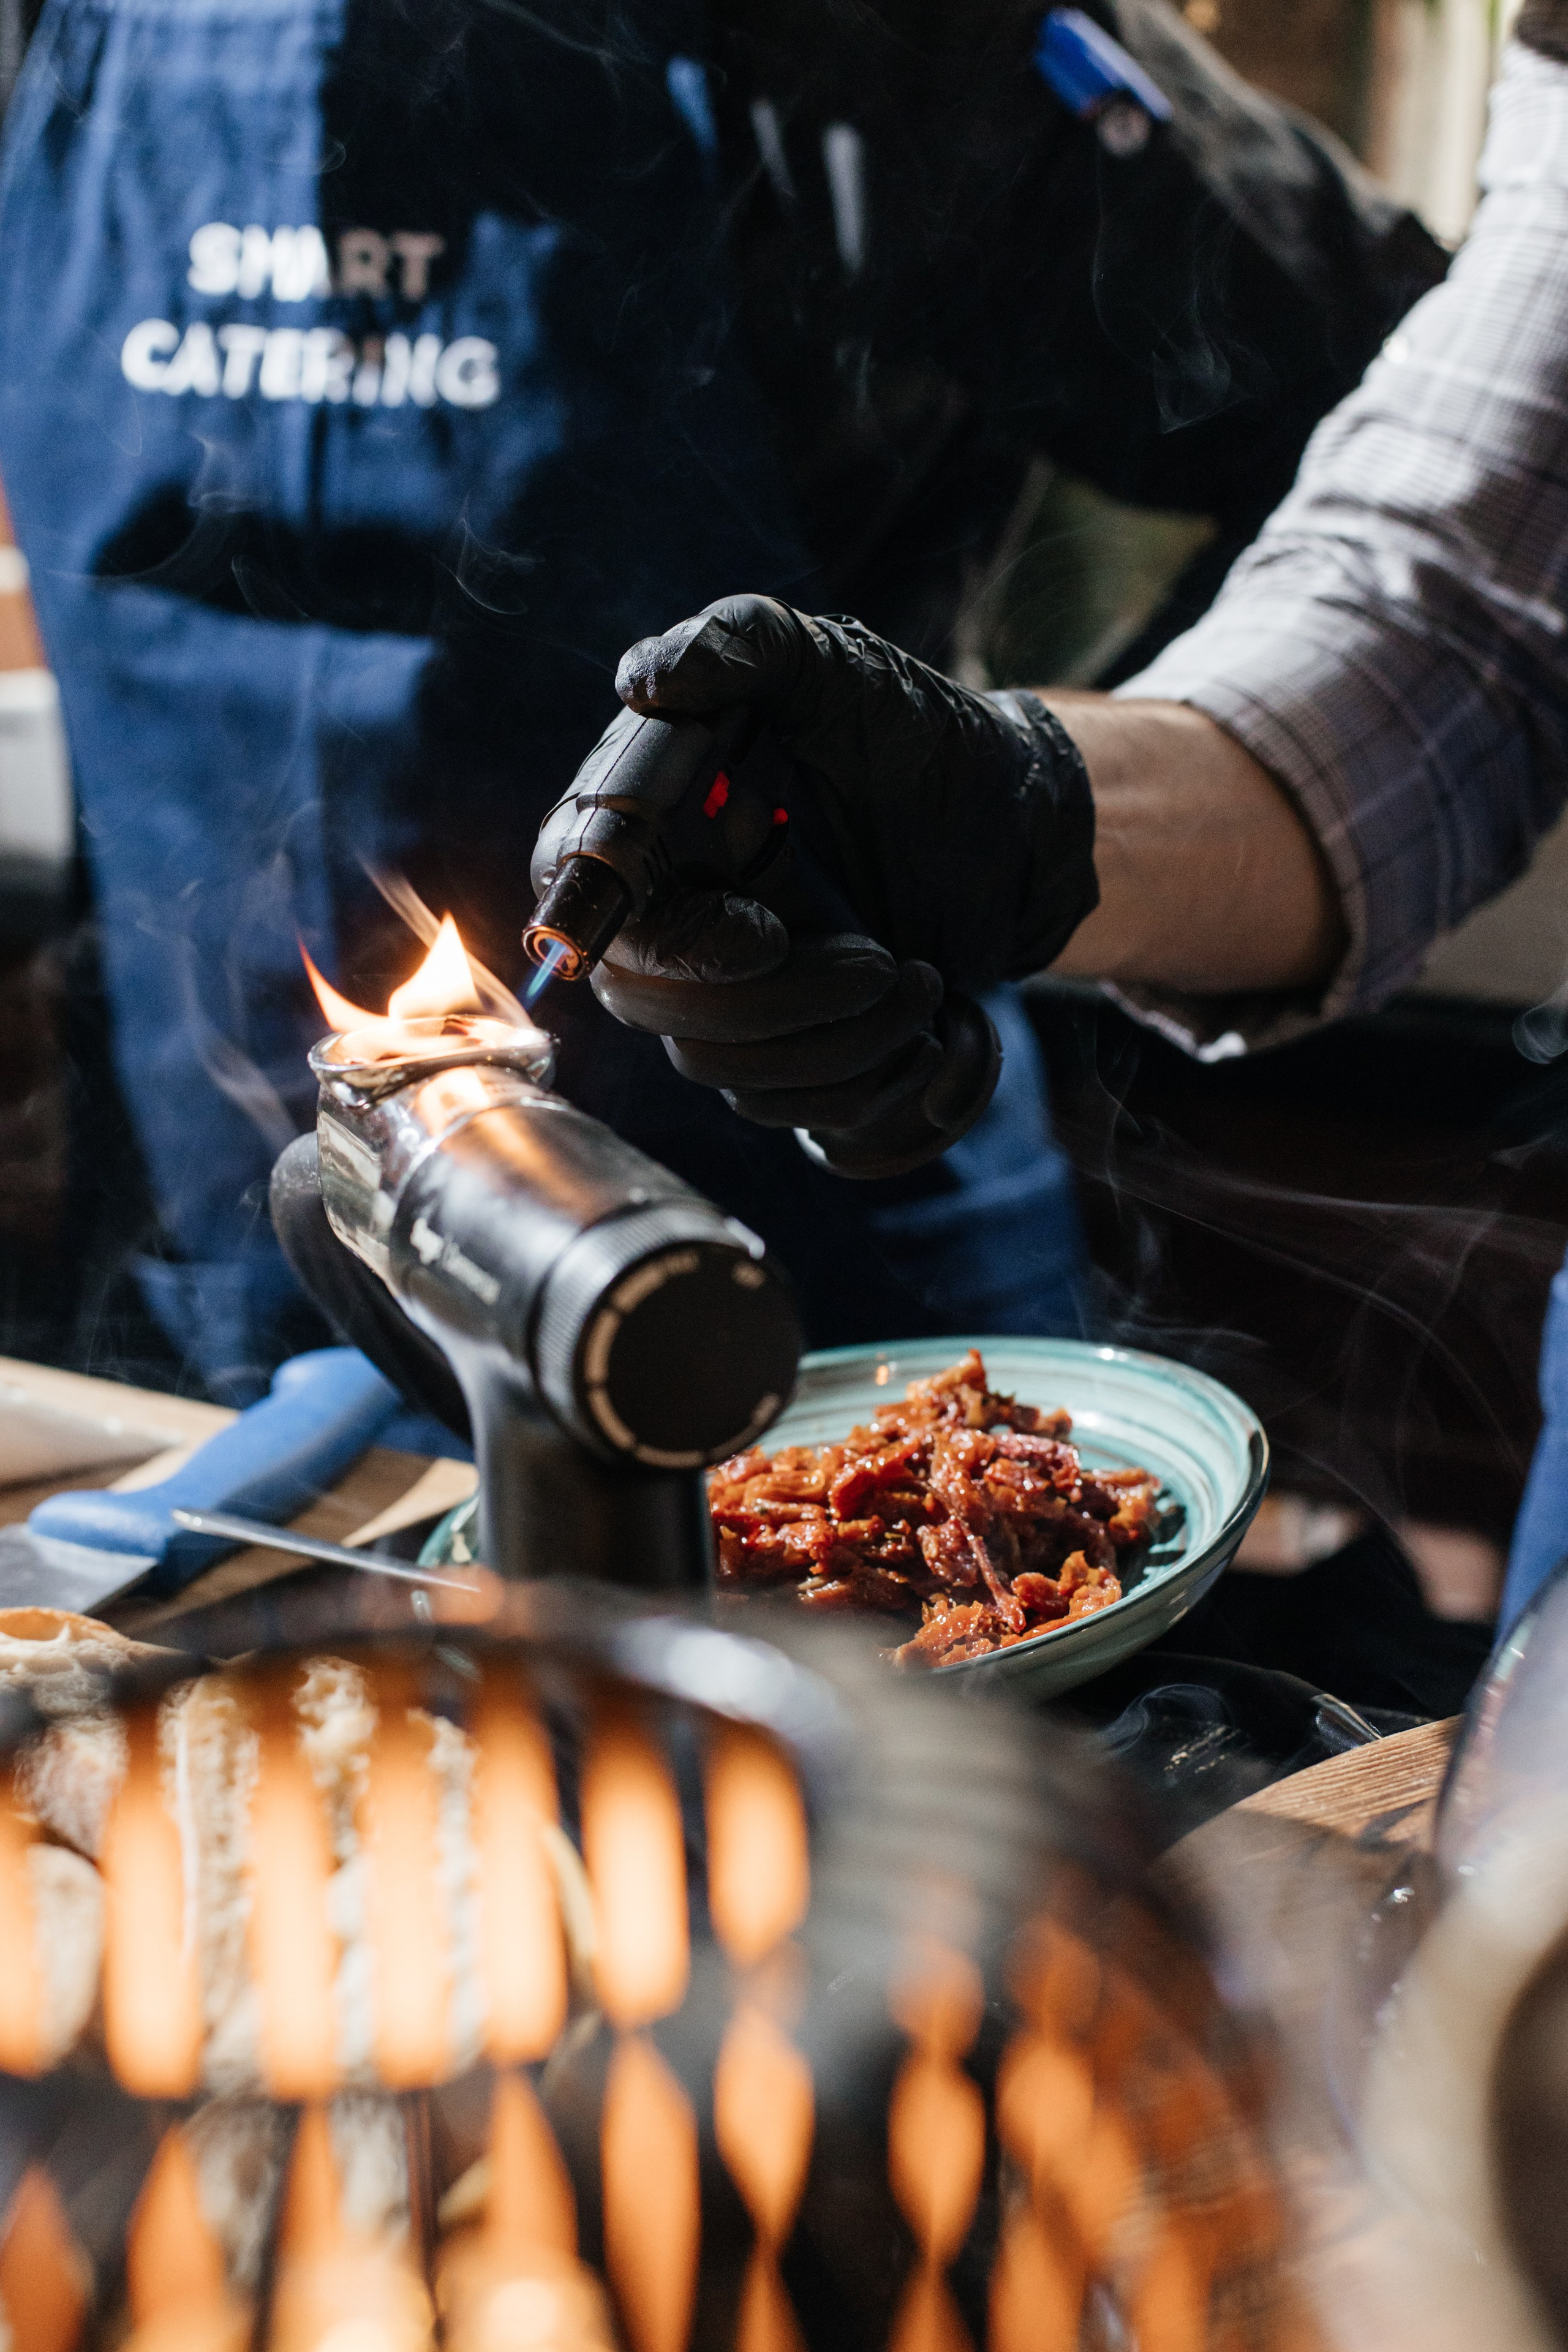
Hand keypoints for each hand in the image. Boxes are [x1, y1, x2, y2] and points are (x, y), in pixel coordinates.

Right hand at [583, 595, 1096, 1178]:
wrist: (1002, 819)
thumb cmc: (907, 732)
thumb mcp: (834, 666)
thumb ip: (740, 646)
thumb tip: (646, 679)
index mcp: (639, 827)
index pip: (588, 910)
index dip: (672, 943)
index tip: (767, 936)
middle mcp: (660, 919)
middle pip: (664, 1014)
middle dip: (788, 1004)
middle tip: (887, 961)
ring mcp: (718, 997)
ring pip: (734, 1075)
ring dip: (845, 1047)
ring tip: (924, 982)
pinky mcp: (783, 1052)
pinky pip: (797, 1115)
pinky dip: (881, 1090)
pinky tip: (942, 1033)